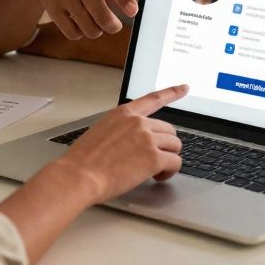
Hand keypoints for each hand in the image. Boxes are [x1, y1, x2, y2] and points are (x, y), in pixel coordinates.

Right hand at [24, 0, 137, 40]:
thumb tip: (131, 12)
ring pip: (90, 30)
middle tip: (113, 25)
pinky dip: (80, 33)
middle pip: (103, 17)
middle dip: (113, 26)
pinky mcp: (53, 9)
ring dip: (96, 30)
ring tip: (93, 21)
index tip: (133, 11)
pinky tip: (78, 22)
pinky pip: (74, 34)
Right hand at [54, 84, 187, 203]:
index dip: (172, 92)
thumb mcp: (101, 132)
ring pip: (175, 146)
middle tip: (152, 160)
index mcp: (124, 113)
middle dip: (164, 145)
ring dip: (167, 159)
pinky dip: (169, 173)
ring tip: (152, 172)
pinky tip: (157, 177)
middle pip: (169, 130)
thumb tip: (135, 143)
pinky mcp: (154, 157)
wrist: (80, 175)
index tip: (184, 87)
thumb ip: (122, 131)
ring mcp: (147, 138)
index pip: (153, 98)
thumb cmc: (84, 160)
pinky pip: (175, 163)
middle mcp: (138, 122)